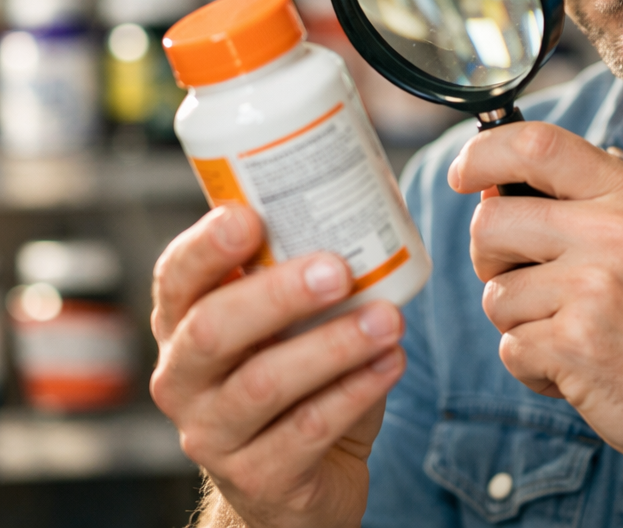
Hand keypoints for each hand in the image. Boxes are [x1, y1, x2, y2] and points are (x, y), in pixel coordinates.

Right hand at [150, 204, 405, 527]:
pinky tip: (390, 361)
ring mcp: (214, 434)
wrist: (300, 478)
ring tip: (389, 319)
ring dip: (333, 345)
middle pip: (211, 330)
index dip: (205, 246)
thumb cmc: (294, 370)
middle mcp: (183, 378)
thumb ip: (303, 268)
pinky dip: (356, 390)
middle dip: (276, 294)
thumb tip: (364, 199)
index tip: (250, 216)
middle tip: (338, 270)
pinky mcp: (259, 478)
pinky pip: (307, 430)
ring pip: (263, 385)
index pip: (176, 276)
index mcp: (185, 322)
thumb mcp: (287, 320)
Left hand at [450, 120, 622, 475]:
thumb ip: (580, 202)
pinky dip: (534, 366)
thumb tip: (493, 186)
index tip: (464, 173)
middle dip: (490, 257)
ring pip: (495, 292)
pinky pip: (510, 347)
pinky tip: (577, 368)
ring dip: (520, 321)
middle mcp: (613, 232)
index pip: (537, 143)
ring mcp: (593, 290)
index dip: (484, 153)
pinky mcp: (576, 348)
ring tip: (572, 331)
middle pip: (491, 221)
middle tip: (525, 279)